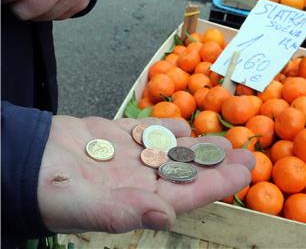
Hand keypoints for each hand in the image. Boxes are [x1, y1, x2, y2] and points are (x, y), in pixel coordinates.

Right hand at [38, 116, 254, 233]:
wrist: (22, 160)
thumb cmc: (47, 189)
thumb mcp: (81, 206)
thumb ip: (123, 212)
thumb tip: (166, 216)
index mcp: (136, 200)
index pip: (187, 193)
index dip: (217, 183)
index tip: (244, 172)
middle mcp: (138, 179)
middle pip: (186, 171)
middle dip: (216, 163)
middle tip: (245, 152)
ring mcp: (127, 156)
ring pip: (170, 150)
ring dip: (196, 145)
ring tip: (222, 138)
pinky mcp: (114, 136)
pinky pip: (146, 131)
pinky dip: (165, 127)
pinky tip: (183, 125)